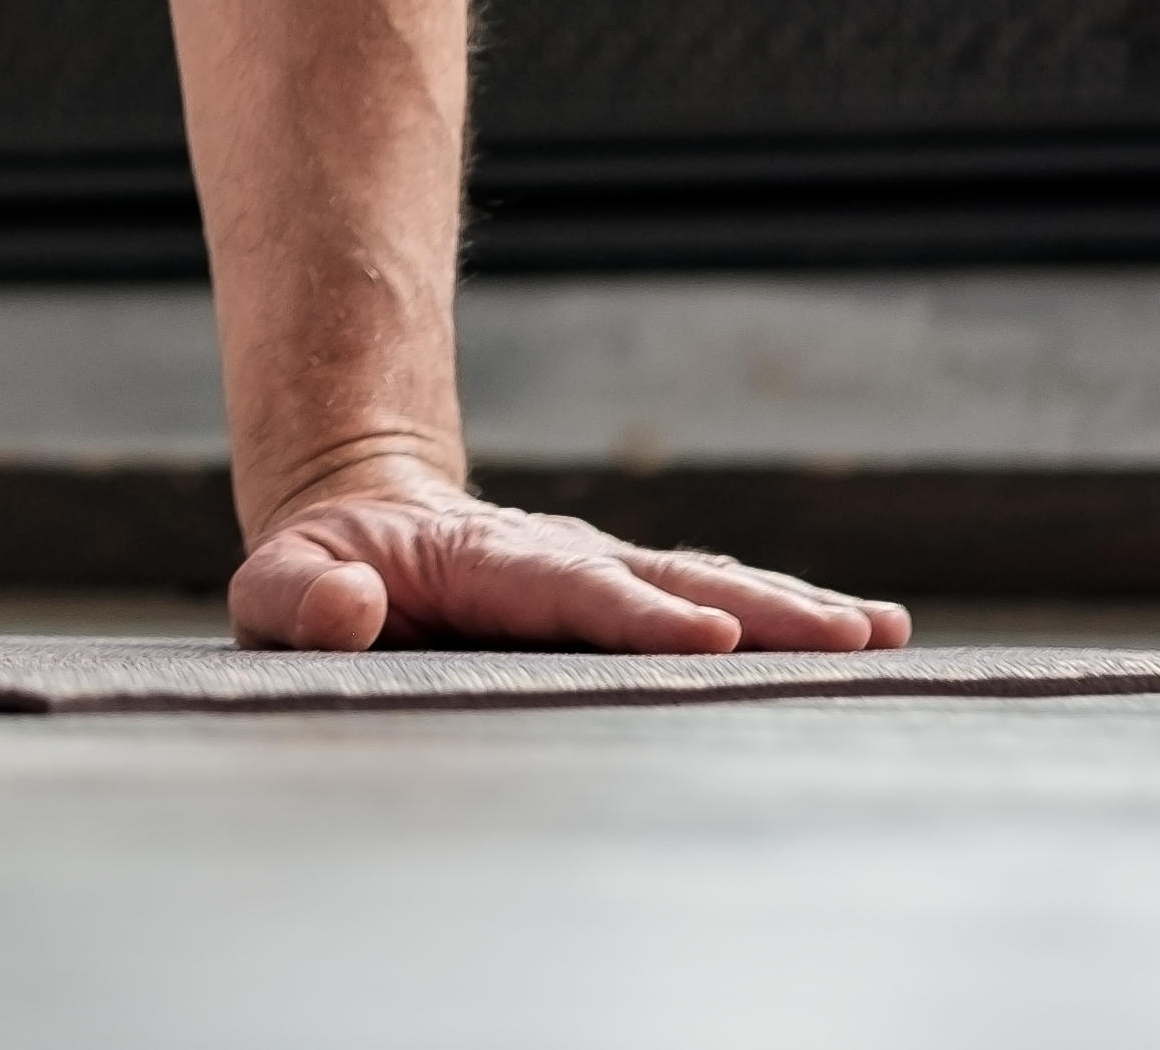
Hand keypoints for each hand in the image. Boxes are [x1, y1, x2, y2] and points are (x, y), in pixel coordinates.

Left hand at [230, 464, 912, 653]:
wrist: (357, 521)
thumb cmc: (316, 576)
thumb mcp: (279, 587)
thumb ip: (301, 599)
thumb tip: (352, 604)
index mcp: (486, 564)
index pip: (572, 590)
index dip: (638, 615)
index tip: (711, 637)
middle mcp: (565, 558)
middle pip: (672, 580)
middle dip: (761, 611)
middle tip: (848, 637)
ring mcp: (607, 574)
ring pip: (712, 585)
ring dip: (793, 612)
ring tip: (880, 637)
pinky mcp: (632, 599)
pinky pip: (717, 604)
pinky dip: (788, 618)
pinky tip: (868, 638)